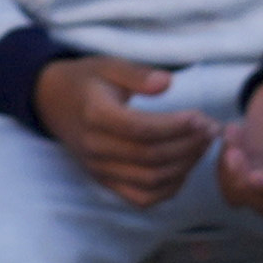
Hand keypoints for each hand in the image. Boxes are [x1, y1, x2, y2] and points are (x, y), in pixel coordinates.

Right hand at [36, 50, 210, 203]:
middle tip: (211, 130)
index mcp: (96, 115)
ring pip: (150, 180)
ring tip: (203, 145)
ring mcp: (99, 169)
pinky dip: (168, 189)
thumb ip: (137, 74)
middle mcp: (96, 147)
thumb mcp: (108, 65)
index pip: (142, 130)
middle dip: (188, 145)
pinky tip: (184, 168)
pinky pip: (140, 197)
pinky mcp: (104, 181)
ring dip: (184, 166)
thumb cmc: (85, 80)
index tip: (201, 117)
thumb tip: (167, 82)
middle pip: (151, 157)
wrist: (51, 101)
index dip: (176, 126)